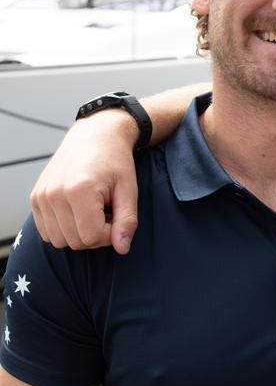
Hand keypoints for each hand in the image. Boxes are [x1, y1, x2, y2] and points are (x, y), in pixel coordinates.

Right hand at [29, 110, 139, 253]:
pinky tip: (78, 211)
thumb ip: (127, 221)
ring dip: (78, 233)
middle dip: (95, 235)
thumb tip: (122, 249)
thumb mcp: (129, 189)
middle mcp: (54, 194)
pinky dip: (64, 229)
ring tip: (93, 211)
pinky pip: (47, 231)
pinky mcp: (35, 198)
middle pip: (74, 242)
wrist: (94, 136)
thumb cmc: (115, 161)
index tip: (117, 218)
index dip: (109, 235)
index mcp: (78, 190)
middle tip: (107, 213)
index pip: (91, 238)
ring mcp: (41, 197)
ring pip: (58, 240)